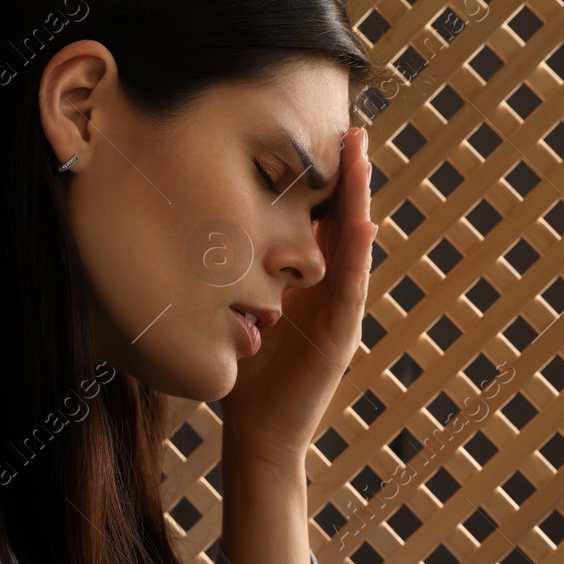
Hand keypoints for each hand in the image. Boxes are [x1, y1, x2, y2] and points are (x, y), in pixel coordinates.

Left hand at [222, 126, 376, 466]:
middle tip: (355, 129)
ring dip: (359, 202)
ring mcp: (339, 314)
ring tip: (362, 159)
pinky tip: (360, 224)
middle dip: (350, 178)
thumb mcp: (238, 315)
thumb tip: (202, 244)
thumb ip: (235, 283)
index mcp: (306, 284)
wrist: (258, 435)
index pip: (318, 223)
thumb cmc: (246, 377)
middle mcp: (328, 292)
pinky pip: (350, 290)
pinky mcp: (340, 339)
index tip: (323, 135)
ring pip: (353, 248)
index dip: (323, 182)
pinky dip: (355, 257)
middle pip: (343, 224)